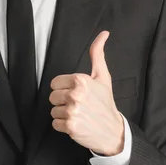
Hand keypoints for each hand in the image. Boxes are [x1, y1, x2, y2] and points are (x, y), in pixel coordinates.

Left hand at [49, 31, 123, 155]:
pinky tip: (76, 124)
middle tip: (78, 105)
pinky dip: (63, 126)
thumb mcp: (103, 77)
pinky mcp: (70, 126)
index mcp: (81, 80)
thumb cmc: (105, 103)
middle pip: (52, 97)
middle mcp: (76, 94)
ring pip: (53, 111)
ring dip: (63, 114)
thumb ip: (97, 54)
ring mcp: (72, 111)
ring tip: (78, 115)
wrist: (113, 130)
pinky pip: (55, 123)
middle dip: (63, 101)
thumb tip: (103, 34)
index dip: (64, 89)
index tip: (77, 94)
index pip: (54, 83)